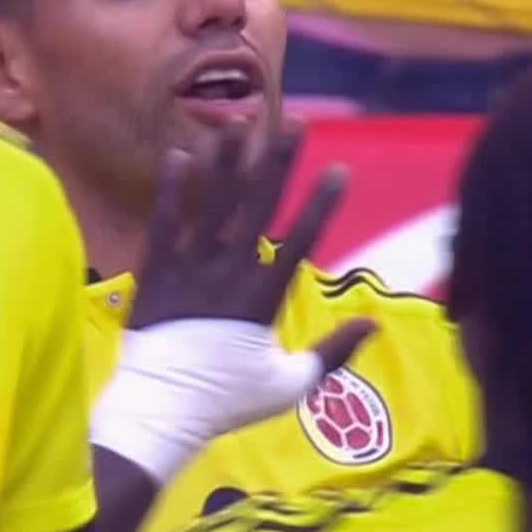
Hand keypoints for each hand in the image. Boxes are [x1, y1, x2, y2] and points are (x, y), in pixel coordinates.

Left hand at [92, 122, 376, 483]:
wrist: (162, 412)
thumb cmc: (227, 402)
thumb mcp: (290, 385)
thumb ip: (333, 351)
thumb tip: (375, 325)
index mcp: (264, 298)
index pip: (301, 240)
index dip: (323, 203)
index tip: (341, 169)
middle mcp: (230, 273)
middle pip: (259, 205)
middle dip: (280, 160)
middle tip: (295, 121)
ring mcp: (190, 269)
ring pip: (212, 203)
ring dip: (227, 159)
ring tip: (238, 119)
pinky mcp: (156, 272)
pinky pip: (164, 222)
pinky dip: (171, 189)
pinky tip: (178, 154)